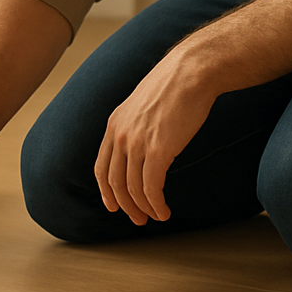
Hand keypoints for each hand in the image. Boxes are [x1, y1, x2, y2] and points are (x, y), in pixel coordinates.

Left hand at [93, 50, 214, 224]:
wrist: (190, 72)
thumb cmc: (173, 85)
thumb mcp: (142, 104)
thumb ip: (135, 124)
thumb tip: (141, 145)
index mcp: (114, 123)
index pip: (101, 166)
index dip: (106, 190)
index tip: (113, 206)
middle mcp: (120, 134)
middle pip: (115, 182)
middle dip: (125, 206)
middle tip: (138, 220)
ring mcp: (137, 143)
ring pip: (133, 189)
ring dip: (144, 208)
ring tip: (157, 216)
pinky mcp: (158, 150)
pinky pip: (151, 187)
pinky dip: (156, 204)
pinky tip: (165, 211)